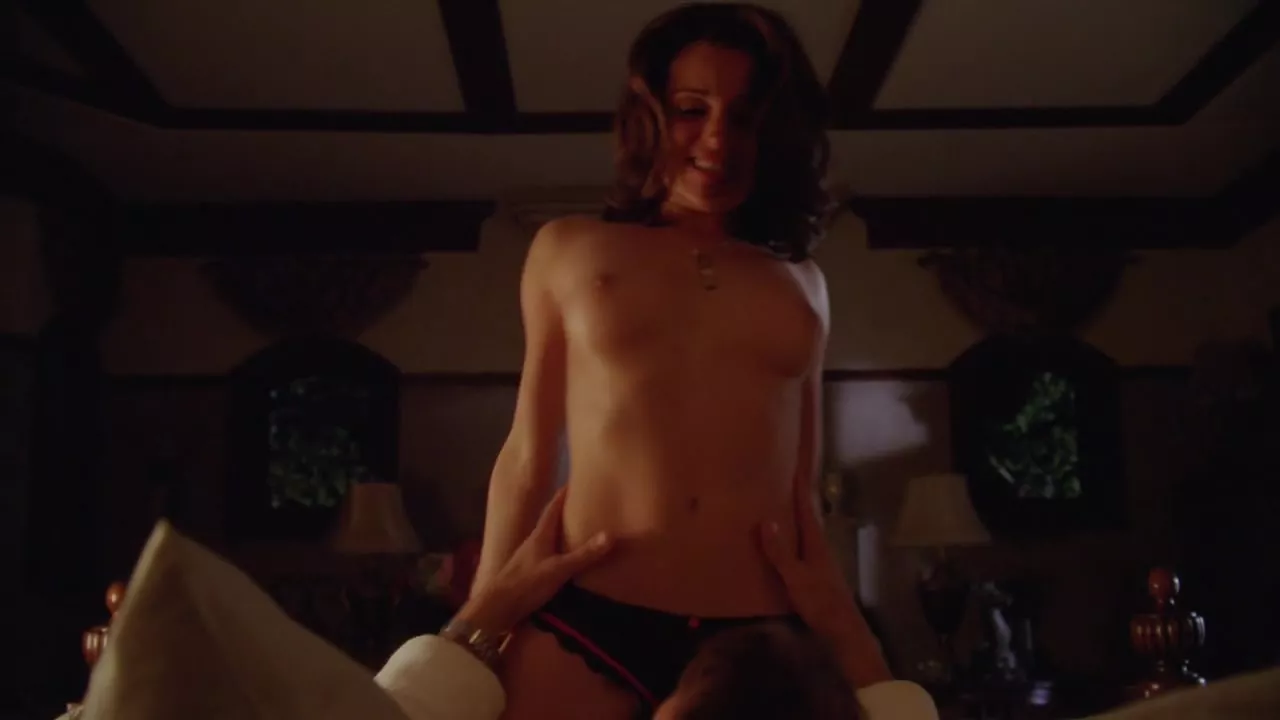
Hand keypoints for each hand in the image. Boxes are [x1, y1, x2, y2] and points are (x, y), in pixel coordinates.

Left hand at [454, 487, 611, 635]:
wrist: (497, 609)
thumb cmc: (526, 584)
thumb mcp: (558, 569)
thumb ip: (584, 554)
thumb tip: (610, 534)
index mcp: (540, 535)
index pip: (553, 507)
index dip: (563, 493)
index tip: (575, 481)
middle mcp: (534, 542)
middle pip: (551, 521)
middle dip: (566, 512)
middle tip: (585, 505)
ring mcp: (529, 558)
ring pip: (549, 539)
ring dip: (563, 534)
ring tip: (581, 531)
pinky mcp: (529, 574)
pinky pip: (548, 556)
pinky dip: (560, 553)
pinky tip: (568, 561)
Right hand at [759, 487, 891, 686]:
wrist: (843, 631)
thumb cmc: (821, 602)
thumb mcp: (796, 577)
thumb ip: (780, 551)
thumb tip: (767, 519)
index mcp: (816, 543)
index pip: (806, 508)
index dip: (800, 487)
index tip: (794, 464)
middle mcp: (820, 547)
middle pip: (807, 517)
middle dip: (795, 499)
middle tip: (779, 481)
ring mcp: (820, 562)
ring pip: (804, 533)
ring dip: (792, 519)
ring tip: (774, 508)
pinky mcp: (817, 575)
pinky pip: (800, 549)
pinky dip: (790, 539)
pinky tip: (779, 545)